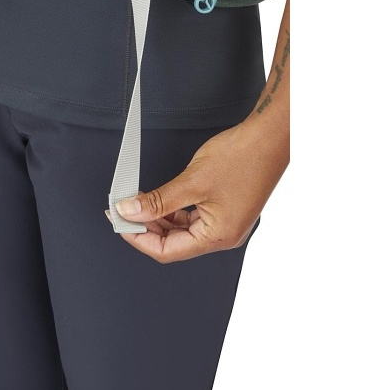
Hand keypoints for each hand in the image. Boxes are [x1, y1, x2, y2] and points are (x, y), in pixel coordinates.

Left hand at [105, 117, 287, 261]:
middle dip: (146, 228)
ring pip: (182, 230)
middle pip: (174, 243)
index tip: (119, 222)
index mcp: (218, 236)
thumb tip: (129, 212)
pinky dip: (173, 210)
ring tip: (138, 202)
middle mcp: (223, 235)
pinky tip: (159, 198)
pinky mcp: (226, 209)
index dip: (138, 239)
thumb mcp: (191, 181)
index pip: (167, 251)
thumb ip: (158, 201)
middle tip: (123, 210)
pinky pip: (193, 218)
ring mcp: (226, 222)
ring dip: (158, 218)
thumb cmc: (242, 157)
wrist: (270, 138)